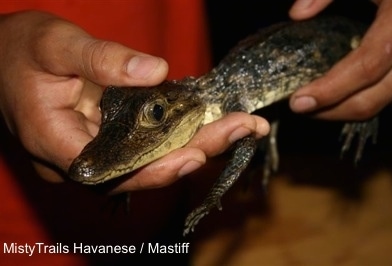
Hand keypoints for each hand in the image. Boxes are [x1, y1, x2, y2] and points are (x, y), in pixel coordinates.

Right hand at [0, 11, 268, 192]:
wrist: (2, 57)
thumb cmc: (18, 50)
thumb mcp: (54, 43)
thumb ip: (101, 58)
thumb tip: (156, 72)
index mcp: (58, 145)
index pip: (113, 172)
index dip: (156, 169)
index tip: (197, 155)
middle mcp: (81, 159)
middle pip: (143, 168)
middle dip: (195, 150)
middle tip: (242, 129)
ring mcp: (97, 151)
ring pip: (151, 159)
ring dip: (197, 143)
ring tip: (240, 125)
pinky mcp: (109, 138)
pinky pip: (147, 144)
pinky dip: (179, 134)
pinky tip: (211, 122)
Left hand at [288, 0, 391, 119]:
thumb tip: (296, 14)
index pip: (368, 63)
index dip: (332, 88)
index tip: (298, 101)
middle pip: (375, 95)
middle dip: (332, 110)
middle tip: (299, 107)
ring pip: (384, 103)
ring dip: (346, 111)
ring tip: (314, 107)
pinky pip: (391, 98)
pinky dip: (363, 102)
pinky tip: (338, 98)